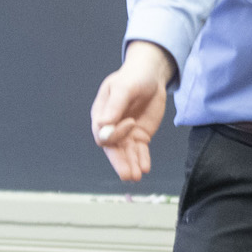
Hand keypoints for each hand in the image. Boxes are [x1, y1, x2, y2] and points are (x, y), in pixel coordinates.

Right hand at [92, 41, 175, 181]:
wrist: (151, 76)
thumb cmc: (133, 77)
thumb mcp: (124, 87)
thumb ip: (114, 106)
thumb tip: (103, 125)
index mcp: (101, 115)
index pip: (103, 134)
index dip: (115, 133)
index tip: (131, 122)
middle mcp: (112, 127)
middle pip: (113, 149)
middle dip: (120, 162)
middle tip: (128, 174)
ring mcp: (126, 133)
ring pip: (126, 153)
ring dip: (131, 165)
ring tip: (138, 176)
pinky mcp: (140, 135)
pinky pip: (139, 151)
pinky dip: (142, 159)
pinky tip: (145, 168)